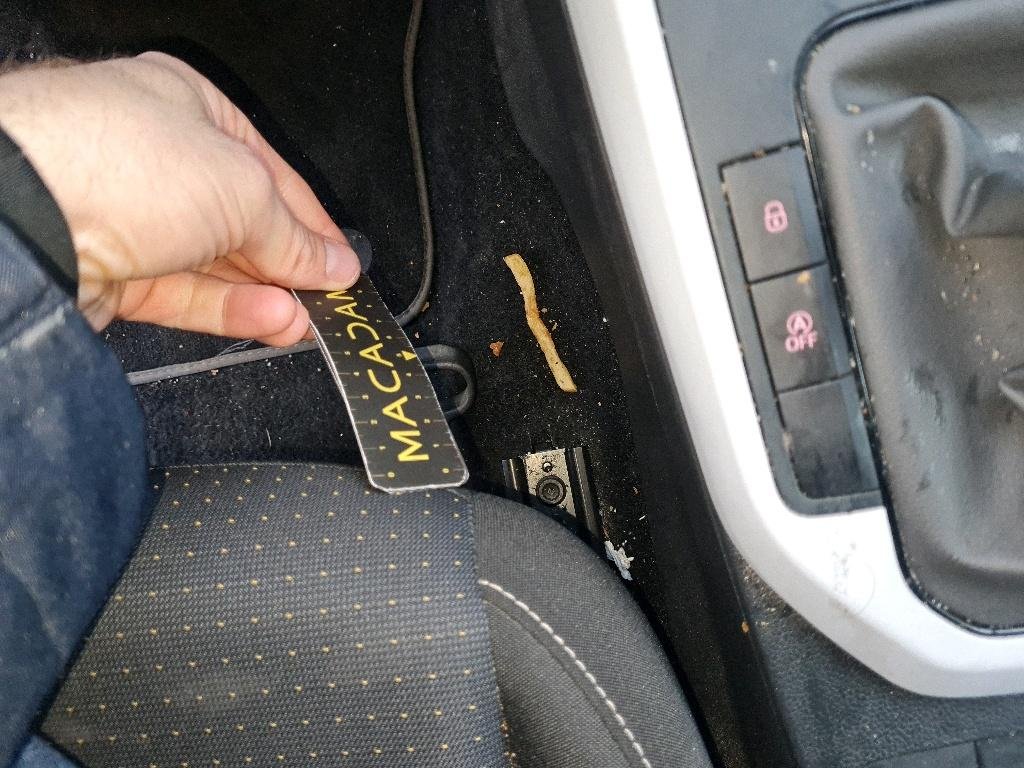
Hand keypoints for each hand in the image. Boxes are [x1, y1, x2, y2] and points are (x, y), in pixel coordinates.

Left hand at [0, 52, 358, 345]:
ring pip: (215, 266)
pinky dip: (231, 310)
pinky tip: (272, 321)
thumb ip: (294, 237)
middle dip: (290, 263)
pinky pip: (185, 295)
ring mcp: (129, 218)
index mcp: (188, 107)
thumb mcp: (246, 190)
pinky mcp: (111, 274)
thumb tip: (331, 265)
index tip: (341, 260)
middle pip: (242, 221)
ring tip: (308, 319)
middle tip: (329, 296)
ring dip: (267, 294)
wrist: (28, 212)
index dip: (312, 220)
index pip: (270, 170)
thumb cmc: (120, 160)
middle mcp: (155, 159)